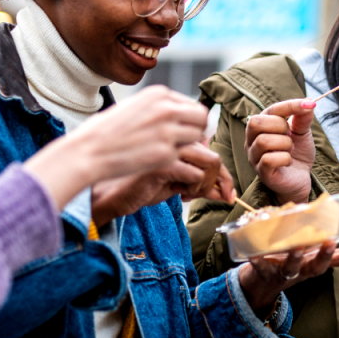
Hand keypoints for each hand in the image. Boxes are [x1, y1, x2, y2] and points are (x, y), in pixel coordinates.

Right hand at [24, 85, 209, 209]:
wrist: (87, 152)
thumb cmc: (105, 131)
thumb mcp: (133, 107)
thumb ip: (158, 108)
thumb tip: (181, 112)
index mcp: (158, 94)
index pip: (192, 105)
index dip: (190, 120)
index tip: (182, 132)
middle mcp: (166, 109)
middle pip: (202, 118)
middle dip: (197, 131)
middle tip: (186, 144)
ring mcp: (168, 132)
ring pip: (198, 137)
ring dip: (191, 147)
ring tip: (175, 155)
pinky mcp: (166, 154)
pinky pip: (188, 158)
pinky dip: (183, 165)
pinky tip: (169, 168)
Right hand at [89, 143, 232, 227]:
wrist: (111, 193)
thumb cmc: (142, 187)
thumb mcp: (177, 185)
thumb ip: (200, 185)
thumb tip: (226, 194)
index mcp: (179, 141)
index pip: (212, 154)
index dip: (224, 176)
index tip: (226, 194)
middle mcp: (176, 140)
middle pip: (215, 157)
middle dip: (218, 182)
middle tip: (211, 197)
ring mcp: (169, 149)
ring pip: (210, 162)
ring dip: (206, 185)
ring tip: (188, 194)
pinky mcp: (163, 163)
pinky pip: (195, 174)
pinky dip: (194, 188)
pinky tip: (179, 194)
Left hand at [237, 234, 338, 312]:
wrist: (260, 284)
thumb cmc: (287, 259)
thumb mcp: (306, 247)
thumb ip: (315, 231)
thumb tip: (329, 204)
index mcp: (317, 261)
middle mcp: (305, 269)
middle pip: (321, 267)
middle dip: (326, 255)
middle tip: (330, 242)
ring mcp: (285, 273)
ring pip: (293, 268)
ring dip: (296, 258)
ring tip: (296, 247)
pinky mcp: (265, 274)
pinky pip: (261, 268)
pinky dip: (258, 261)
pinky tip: (254, 254)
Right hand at [246, 99, 315, 203]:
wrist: (302, 178)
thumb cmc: (298, 153)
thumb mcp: (302, 132)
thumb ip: (302, 118)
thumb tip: (309, 101)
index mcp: (261, 126)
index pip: (270, 109)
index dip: (290, 106)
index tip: (310, 105)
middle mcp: (252, 140)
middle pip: (256, 122)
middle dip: (281, 127)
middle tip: (290, 137)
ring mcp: (254, 156)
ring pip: (263, 141)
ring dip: (285, 144)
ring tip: (290, 150)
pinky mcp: (261, 172)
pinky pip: (268, 159)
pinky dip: (285, 158)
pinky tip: (289, 161)